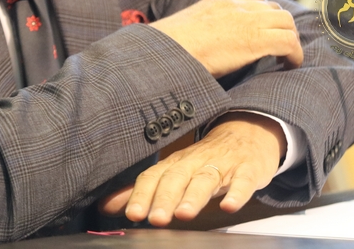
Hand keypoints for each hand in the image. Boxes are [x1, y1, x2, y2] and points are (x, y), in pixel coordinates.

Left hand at [99, 113, 286, 224]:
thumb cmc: (205, 160)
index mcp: (175, 163)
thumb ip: (143, 190)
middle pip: (177, 178)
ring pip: (206, 179)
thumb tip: (106, 206)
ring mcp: (222, 165)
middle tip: (155, 219)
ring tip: (184, 214)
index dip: (142, 195)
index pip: (153, 177)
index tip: (132, 214)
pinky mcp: (247, 170)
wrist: (247, 134)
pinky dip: (237, 193)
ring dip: (194, 196)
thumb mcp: (174, 172)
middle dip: (165, 198)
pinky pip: (242, 181)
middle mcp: (195, 162)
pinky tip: (230, 206)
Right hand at [150, 0, 302, 77]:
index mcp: (218, 4)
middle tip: (280, 47)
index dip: (265, 14)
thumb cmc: (168, 48)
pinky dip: (295, 54)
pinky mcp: (257, 40)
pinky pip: (289, 43)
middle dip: (281, 27)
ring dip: (290, 39)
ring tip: (286, 57)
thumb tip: (193, 47)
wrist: (167, 51)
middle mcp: (236, 8)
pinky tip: (290, 66)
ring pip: (286, 22)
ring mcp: (248, 21)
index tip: (266, 30)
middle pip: (274, 8)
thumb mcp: (183, 31)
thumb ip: (198, 31)